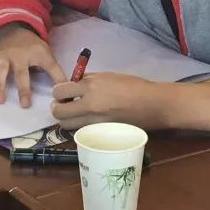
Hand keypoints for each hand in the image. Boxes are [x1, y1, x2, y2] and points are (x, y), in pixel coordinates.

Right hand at [0, 24, 65, 107]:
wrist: (12, 30)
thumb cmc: (32, 47)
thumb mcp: (47, 55)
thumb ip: (56, 73)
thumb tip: (66, 93)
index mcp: (35, 55)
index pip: (48, 67)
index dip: (55, 79)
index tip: (58, 95)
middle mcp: (17, 56)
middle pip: (19, 72)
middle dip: (22, 88)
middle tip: (24, 104)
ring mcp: (3, 58)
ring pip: (0, 70)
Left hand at [51, 72, 168, 129]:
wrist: (152, 104)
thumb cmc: (133, 85)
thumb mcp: (108, 76)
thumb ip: (89, 80)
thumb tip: (74, 83)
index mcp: (91, 86)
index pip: (59, 91)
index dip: (59, 92)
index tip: (64, 92)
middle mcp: (89, 105)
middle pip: (58, 112)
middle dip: (57, 107)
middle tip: (64, 104)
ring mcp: (94, 121)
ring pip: (66, 125)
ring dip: (66, 119)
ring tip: (74, 114)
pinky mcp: (101, 132)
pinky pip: (80, 131)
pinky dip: (78, 126)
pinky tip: (86, 121)